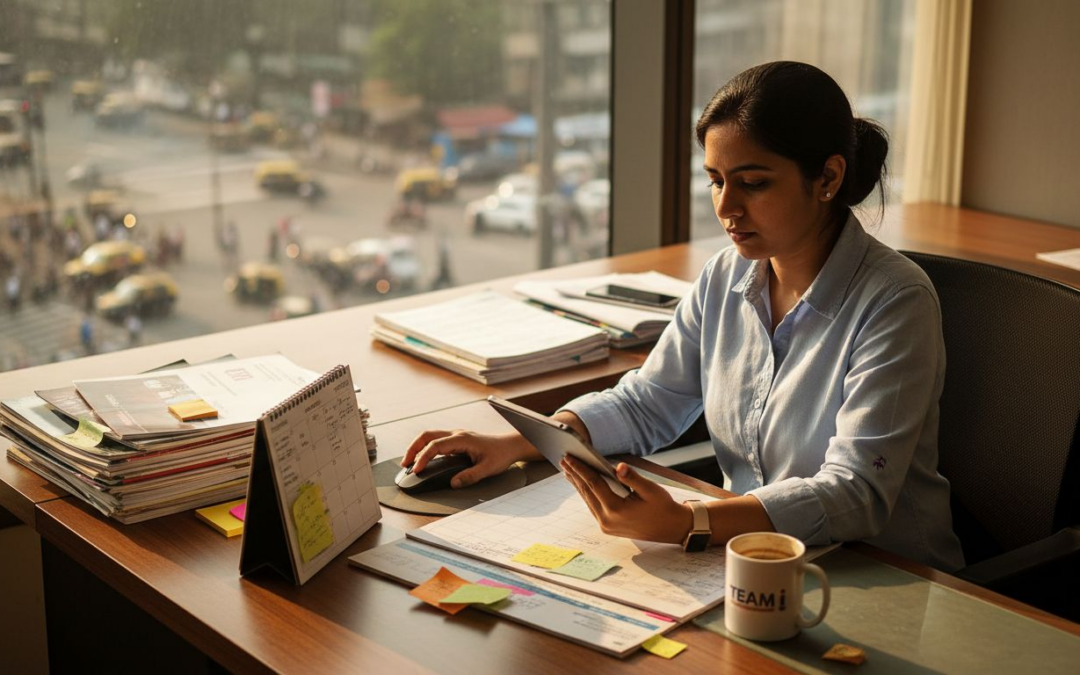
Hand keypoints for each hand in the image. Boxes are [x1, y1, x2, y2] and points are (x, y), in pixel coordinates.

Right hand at [401, 429, 538, 488]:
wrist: (510, 445)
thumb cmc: (501, 455)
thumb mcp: (487, 468)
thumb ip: (470, 476)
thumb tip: (453, 483)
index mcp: (462, 439)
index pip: (436, 446)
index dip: (423, 457)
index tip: (416, 470)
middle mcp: (457, 434)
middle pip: (427, 435)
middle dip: (413, 448)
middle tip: (405, 464)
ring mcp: (456, 435)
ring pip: (430, 436)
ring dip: (417, 447)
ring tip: (409, 463)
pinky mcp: (457, 439)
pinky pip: (436, 440)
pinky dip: (425, 448)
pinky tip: (423, 459)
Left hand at [560, 456, 693, 544]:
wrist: (672, 528)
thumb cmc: (663, 507)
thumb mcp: (651, 489)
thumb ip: (632, 477)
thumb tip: (618, 466)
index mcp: (616, 509)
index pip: (593, 484)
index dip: (580, 469)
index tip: (569, 457)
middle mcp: (607, 520)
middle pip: (586, 492)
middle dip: (574, 474)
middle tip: (564, 459)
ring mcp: (606, 526)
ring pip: (587, 500)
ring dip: (578, 484)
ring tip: (568, 470)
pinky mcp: (608, 527)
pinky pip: (593, 507)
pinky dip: (586, 493)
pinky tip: (582, 484)